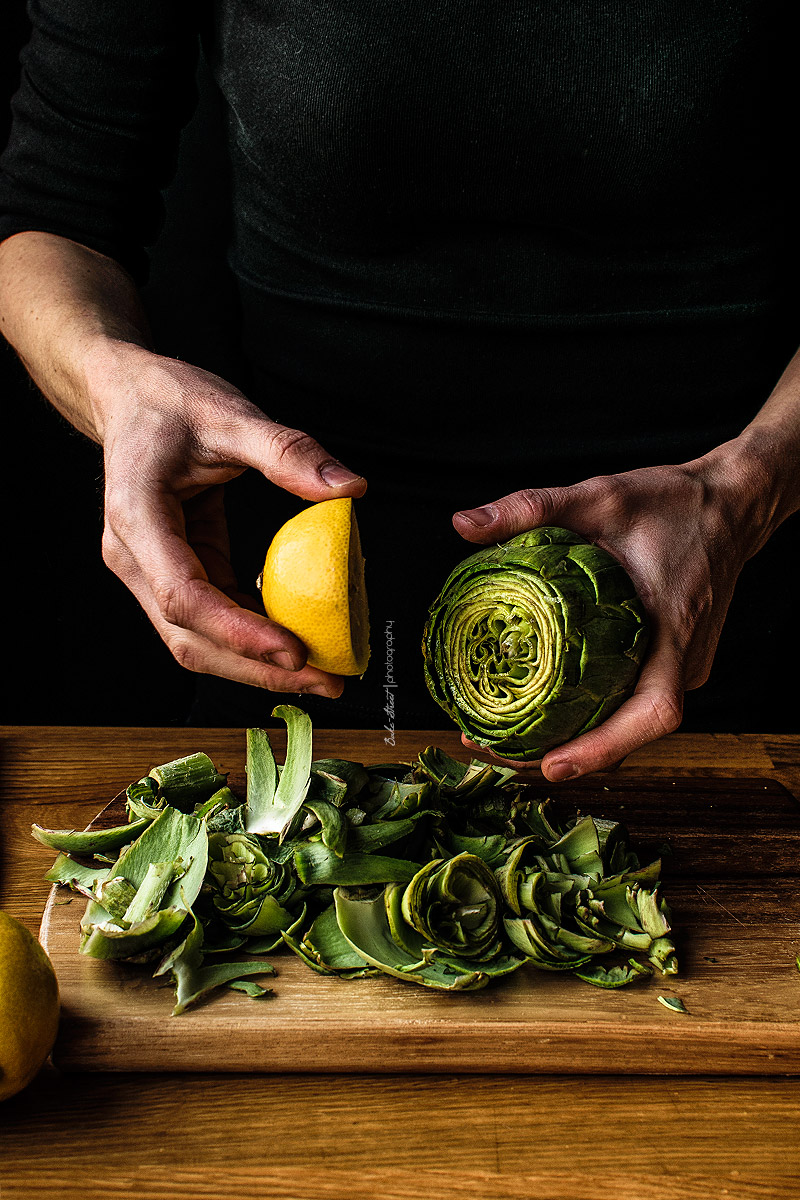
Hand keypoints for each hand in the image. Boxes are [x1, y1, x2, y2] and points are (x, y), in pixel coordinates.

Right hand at [93, 342, 365, 695]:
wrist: (128, 397)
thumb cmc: (168, 402)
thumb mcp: (229, 413)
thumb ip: (287, 450)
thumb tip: (349, 488)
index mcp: (137, 518)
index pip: (184, 595)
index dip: (238, 631)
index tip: (295, 649)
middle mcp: (134, 558)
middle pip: (189, 637)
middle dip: (257, 669)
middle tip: (327, 681)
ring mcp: (150, 573)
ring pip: (197, 641)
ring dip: (256, 666)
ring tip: (321, 675)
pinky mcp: (175, 574)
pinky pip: (212, 620)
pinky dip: (253, 638)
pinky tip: (297, 643)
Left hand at [452, 440, 778, 779]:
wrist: (730, 504)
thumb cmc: (675, 502)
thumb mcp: (600, 495)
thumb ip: (533, 507)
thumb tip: (464, 525)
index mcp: (675, 629)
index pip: (654, 712)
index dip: (605, 747)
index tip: (554, 765)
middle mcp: (685, 662)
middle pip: (629, 735)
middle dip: (562, 756)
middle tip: (489, 750)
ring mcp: (683, 668)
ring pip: (628, 725)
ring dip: (572, 742)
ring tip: (502, 740)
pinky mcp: (675, 665)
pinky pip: (632, 705)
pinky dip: (590, 719)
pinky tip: (543, 713)